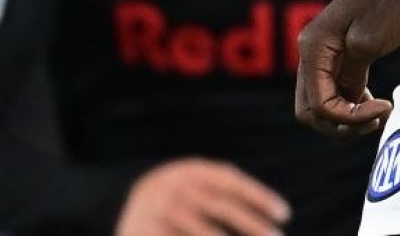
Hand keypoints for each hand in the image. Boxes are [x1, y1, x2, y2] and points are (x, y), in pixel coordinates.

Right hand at [115, 159, 289, 235]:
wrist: (114, 207)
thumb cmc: (171, 199)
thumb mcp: (190, 183)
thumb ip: (220, 187)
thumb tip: (271, 207)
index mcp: (188, 170)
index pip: (231, 181)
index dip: (259, 196)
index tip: (284, 214)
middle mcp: (172, 186)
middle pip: (222, 207)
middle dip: (253, 225)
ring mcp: (157, 210)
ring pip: (204, 232)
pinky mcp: (145, 231)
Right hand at [294, 0, 399, 136]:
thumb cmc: (391, 1)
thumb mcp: (370, 42)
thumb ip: (351, 76)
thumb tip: (345, 101)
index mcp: (314, 47)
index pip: (318, 104)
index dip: (347, 117)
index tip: (382, 109)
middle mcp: (313, 51)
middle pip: (311, 109)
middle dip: (340, 124)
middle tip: (374, 120)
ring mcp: (327, 53)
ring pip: (324, 102)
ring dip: (346, 117)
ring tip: (378, 114)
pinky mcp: (344, 54)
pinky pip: (337, 90)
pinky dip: (352, 104)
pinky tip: (374, 103)